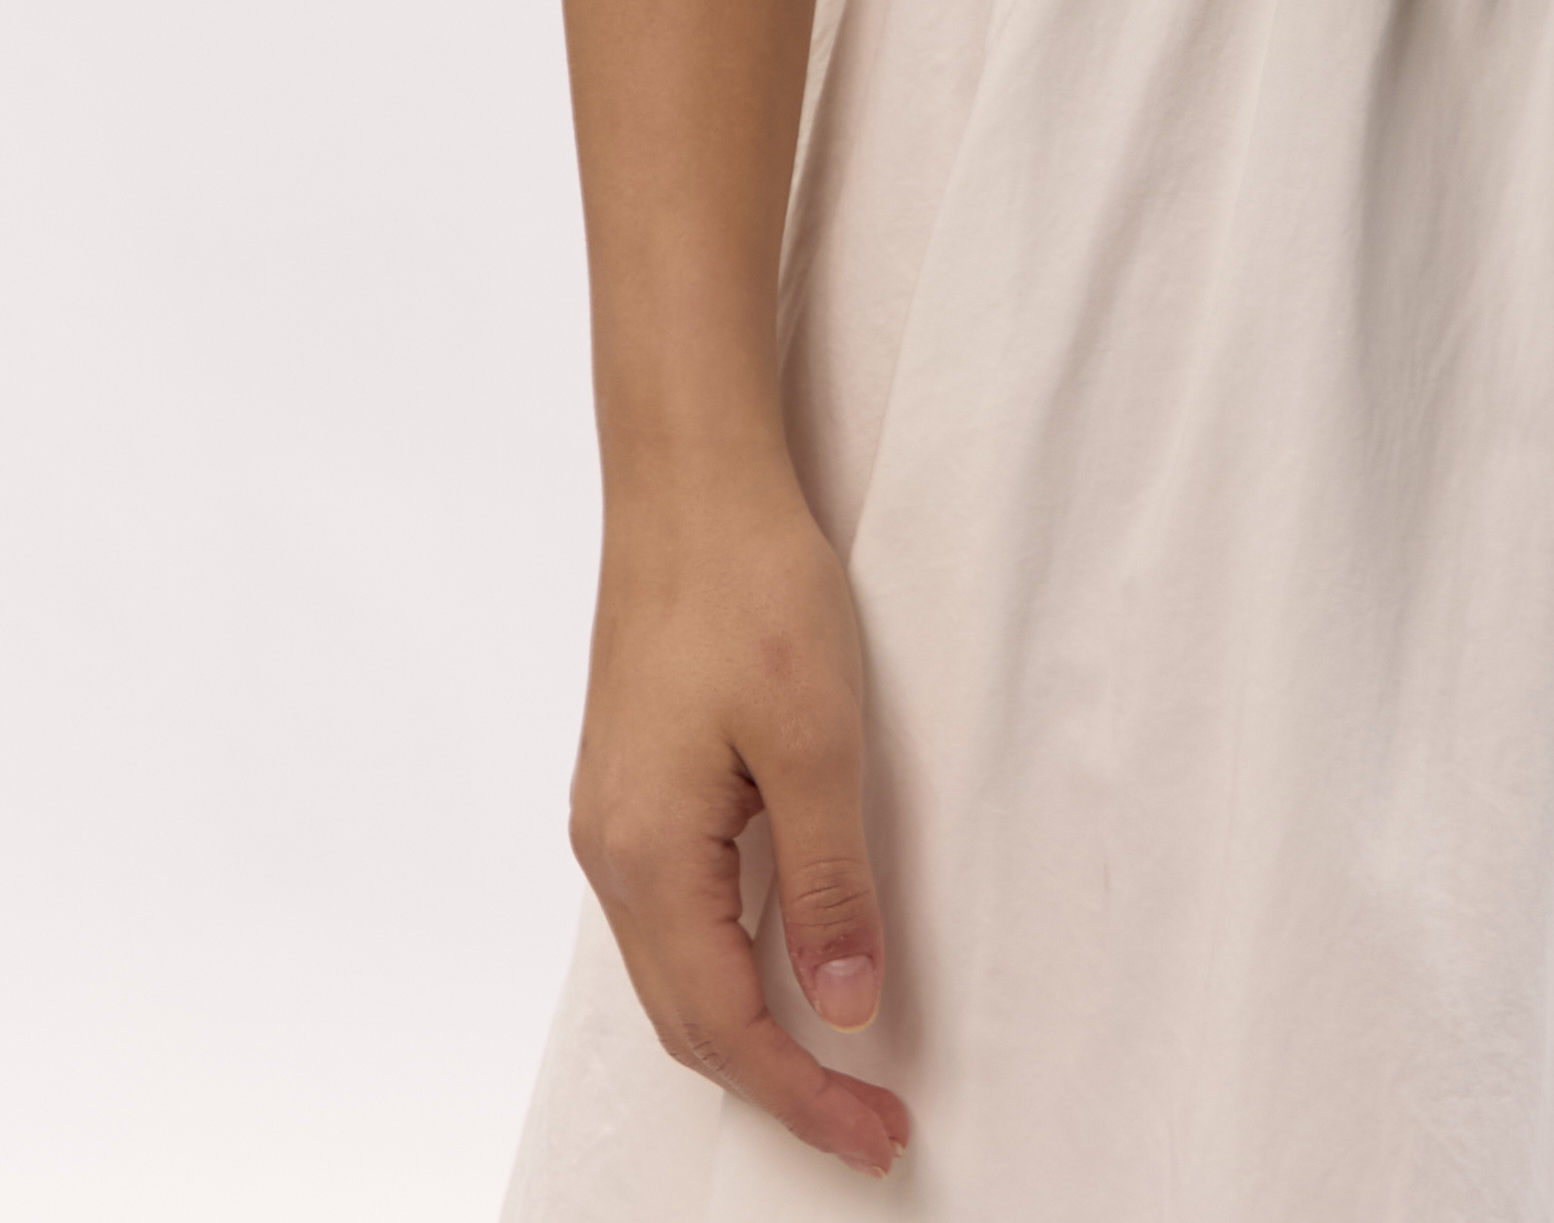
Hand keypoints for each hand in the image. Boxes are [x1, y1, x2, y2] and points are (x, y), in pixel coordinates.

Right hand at [569, 482, 911, 1179]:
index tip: (877, 1133)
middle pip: (688, 1018)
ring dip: (751, 1030)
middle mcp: (612, 853)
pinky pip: (676, 914)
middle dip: (779, 1083)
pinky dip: (729, 965)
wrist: (688, 482)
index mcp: (648, 856)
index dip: (802, 1094)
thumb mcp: (817, 738)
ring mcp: (615, 820)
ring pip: (677, 970)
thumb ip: (830, 881)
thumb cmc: (751, 589)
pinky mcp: (634, 786)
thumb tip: (843, 1007)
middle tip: (871, 1122)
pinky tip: (781, 964)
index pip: (724, 1027)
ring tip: (836, 1066)